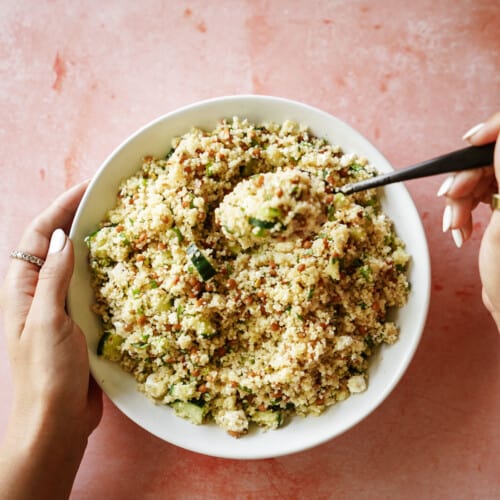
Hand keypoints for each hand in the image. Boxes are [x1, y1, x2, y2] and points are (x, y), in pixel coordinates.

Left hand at [0, 181, 101, 499]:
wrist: (56, 423)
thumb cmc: (45, 374)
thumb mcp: (46, 322)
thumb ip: (53, 279)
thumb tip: (63, 237)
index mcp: (22, 290)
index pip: (39, 236)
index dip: (60, 208)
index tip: (87, 189)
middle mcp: (40, 294)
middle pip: (58, 245)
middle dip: (78, 220)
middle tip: (110, 204)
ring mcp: (61, 308)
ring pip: (77, 266)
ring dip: (95, 246)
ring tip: (122, 228)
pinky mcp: (81, 323)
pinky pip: (93, 288)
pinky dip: (107, 273)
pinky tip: (126, 269)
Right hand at [438, 113, 499, 330]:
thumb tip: (499, 137)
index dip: (493, 132)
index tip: (471, 141)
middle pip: (491, 161)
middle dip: (465, 178)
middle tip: (450, 197)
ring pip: (482, 177)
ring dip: (459, 198)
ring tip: (454, 224)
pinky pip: (478, 193)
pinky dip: (462, 208)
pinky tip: (459, 225)